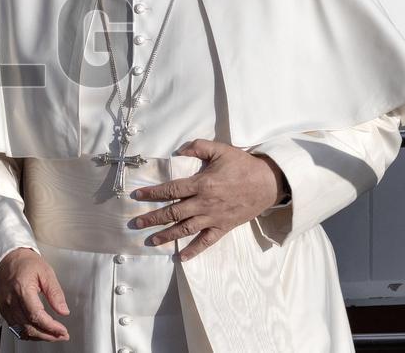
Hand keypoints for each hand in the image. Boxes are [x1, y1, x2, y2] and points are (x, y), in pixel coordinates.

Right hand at [0, 248, 69, 341]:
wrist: (7, 258)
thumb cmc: (25, 262)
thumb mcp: (46, 272)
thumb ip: (55, 293)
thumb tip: (64, 311)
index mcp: (22, 288)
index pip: (36, 316)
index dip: (51, 327)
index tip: (63, 331)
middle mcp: (11, 300)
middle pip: (29, 327)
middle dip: (48, 335)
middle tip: (62, 335)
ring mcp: (5, 307)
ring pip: (22, 331)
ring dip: (39, 337)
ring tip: (54, 335)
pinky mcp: (3, 311)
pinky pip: (15, 328)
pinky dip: (29, 334)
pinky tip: (40, 331)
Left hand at [128, 139, 284, 260]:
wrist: (268, 183)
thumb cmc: (243, 165)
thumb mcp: (220, 149)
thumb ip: (198, 146)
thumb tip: (179, 150)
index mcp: (202, 184)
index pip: (171, 190)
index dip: (152, 193)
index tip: (137, 196)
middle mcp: (204, 203)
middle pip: (173, 212)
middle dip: (152, 218)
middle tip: (136, 223)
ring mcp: (214, 217)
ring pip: (185, 229)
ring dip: (167, 235)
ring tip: (151, 241)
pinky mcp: (224, 227)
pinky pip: (207, 241)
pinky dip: (194, 250)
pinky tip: (181, 257)